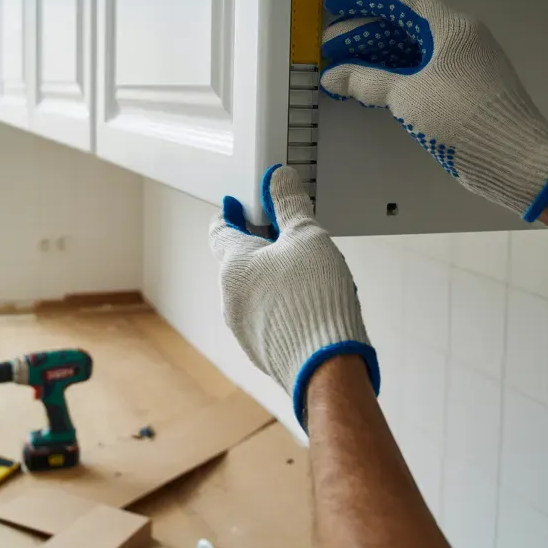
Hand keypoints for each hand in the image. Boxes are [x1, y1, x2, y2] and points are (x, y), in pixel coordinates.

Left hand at [209, 164, 378, 428]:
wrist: (328, 369)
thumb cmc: (314, 303)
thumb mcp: (308, 238)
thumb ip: (290, 205)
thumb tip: (278, 179)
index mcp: (232, 266)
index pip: (219, 230)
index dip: (231, 213)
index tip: (238, 203)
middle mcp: (230, 299)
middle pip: (238, 260)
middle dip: (261, 244)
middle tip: (287, 233)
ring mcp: (244, 329)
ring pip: (254, 291)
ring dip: (273, 276)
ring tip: (307, 270)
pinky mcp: (263, 351)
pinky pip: (268, 317)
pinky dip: (282, 304)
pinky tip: (310, 302)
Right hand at [319, 0, 547, 220]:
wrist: (514, 158)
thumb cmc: (461, 116)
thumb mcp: (408, 95)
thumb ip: (367, 81)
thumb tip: (332, 76)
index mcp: (453, 27)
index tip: (334, 4)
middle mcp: (461, 39)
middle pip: (404, 26)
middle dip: (364, 33)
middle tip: (330, 46)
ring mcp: (464, 65)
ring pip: (412, 51)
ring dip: (376, 58)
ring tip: (343, 70)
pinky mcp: (464, 91)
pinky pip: (422, 72)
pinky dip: (394, 76)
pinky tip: (369, 89)